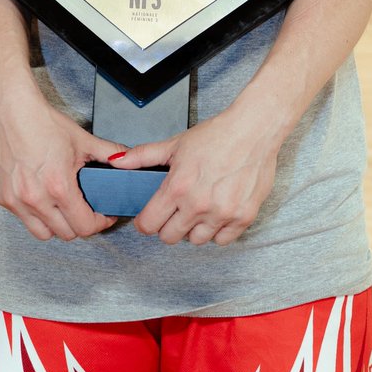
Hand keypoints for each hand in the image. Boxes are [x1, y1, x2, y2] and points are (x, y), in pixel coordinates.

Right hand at [0, 91, 123, 240]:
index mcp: (58, 187)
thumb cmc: (44, 122)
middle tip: (86, 209)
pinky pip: (23, 219)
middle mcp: (35, 199)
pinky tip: (42, 196)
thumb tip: (127, 161)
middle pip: (66, 234)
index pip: (84, 226)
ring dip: (56, 225)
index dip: (99, 223)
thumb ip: (108, 154)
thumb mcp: (82, 139)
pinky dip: (35, 214)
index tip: (103, 215)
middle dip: (80, 224)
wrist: (11, 110)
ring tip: (63, 207)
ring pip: (43, 233)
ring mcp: (15, 200)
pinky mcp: (1, 197)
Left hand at [115, 110, 278, 245]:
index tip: (150, 216)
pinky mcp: (243, 218)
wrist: (254, 130)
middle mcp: (198, 205)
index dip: (146, 221)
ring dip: (193, 228)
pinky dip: (218, 231)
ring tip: (198, 209)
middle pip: (170, 237)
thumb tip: (118, 160)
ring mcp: (222, 214)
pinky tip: (216, 212)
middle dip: (168, 225)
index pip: (149, 225)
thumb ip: (143, 156)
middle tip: (175, 210)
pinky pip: (222, 240)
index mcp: (178, 187)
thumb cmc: (217, 135)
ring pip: (196, 240)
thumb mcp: (175, 143)